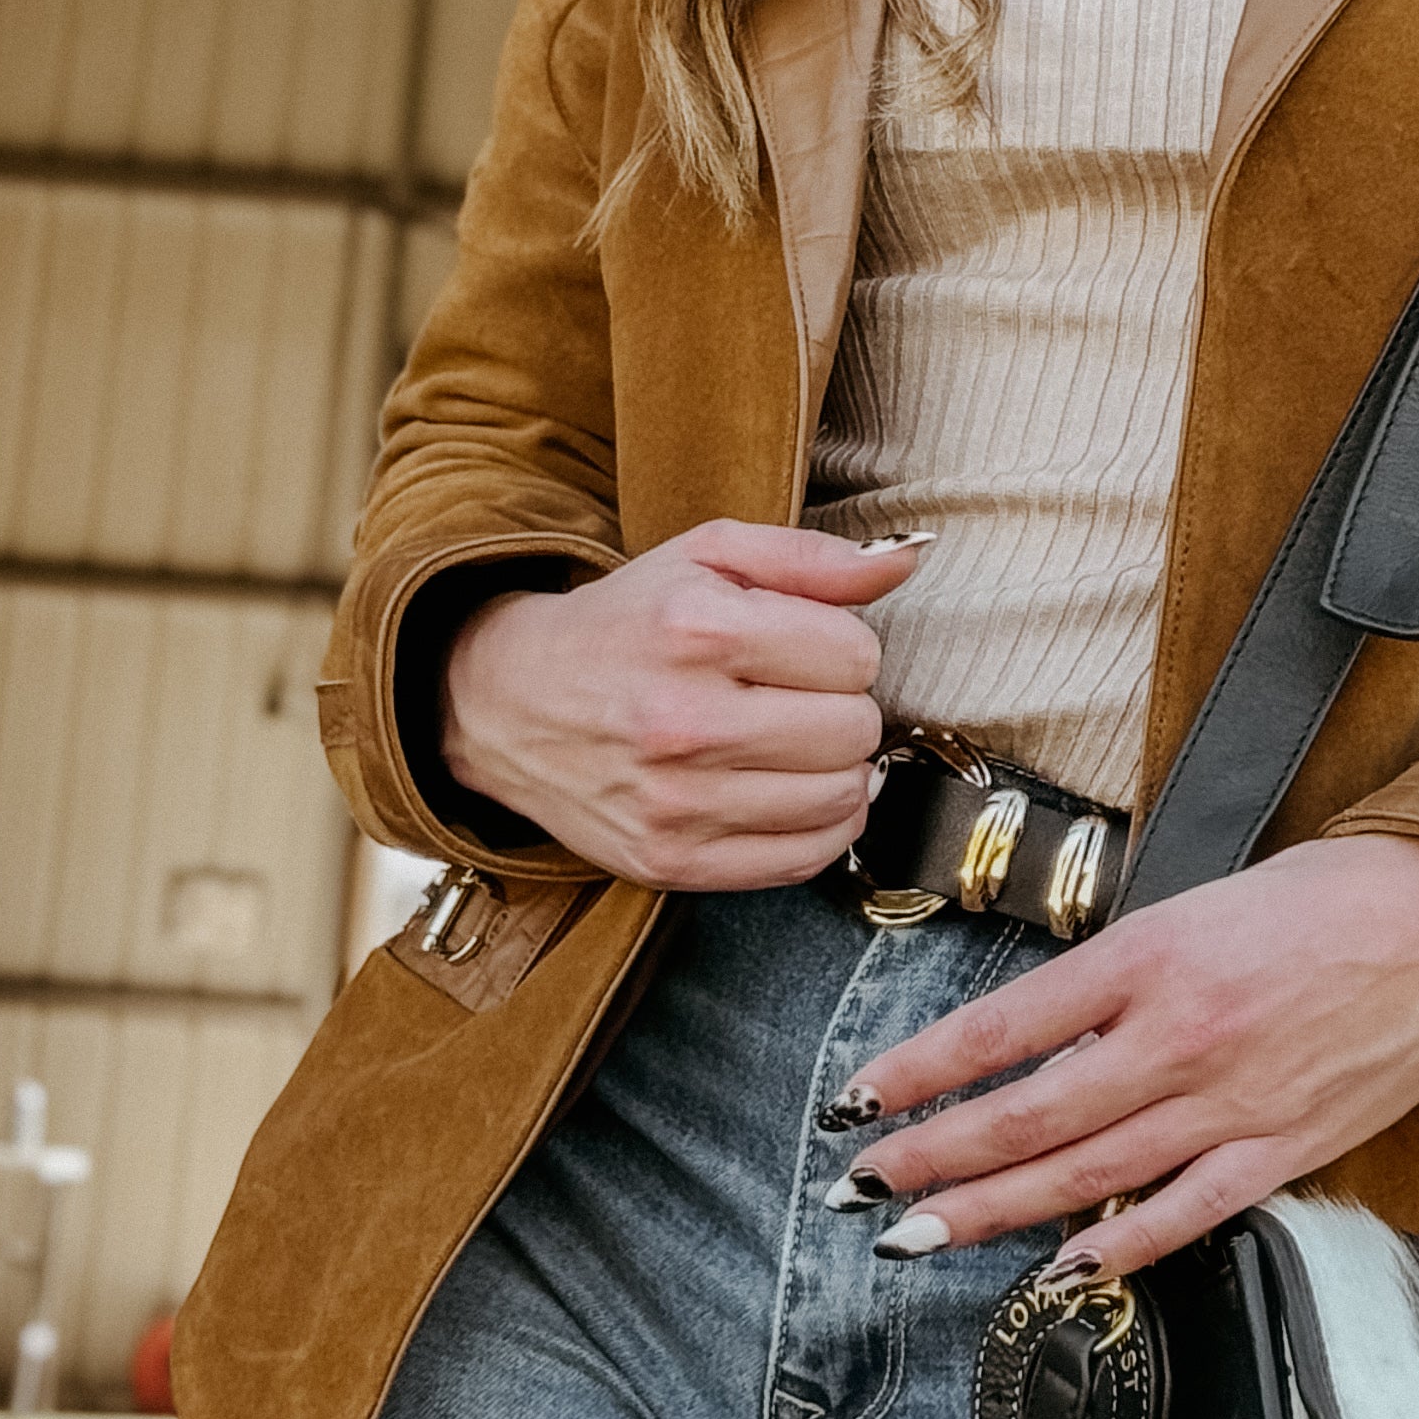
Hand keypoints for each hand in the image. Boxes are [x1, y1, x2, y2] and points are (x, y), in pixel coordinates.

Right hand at [440, 520, 923, 889]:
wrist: (508, 703)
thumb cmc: (625, 623)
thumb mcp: (706, 556)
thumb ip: (813, 557)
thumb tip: (910, 561)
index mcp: (696, 631)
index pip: (855, 655)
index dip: (842, 646)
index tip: (805, 648)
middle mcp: (683, 722)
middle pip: (855, 730)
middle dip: (843, 708)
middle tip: (800, 697)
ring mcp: (675, 804)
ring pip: (841, 799)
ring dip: (838, 770)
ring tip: (796, 744)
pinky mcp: (670, 863)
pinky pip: (804, 860)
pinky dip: (819, 827)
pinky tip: (791, 792)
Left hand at [827, 835, 1418, 1270]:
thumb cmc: (1328, 895)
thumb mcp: (1199, 906)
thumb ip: (1119, 979)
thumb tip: (1041, 1045)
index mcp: (1151, 956)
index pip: (1002, 1027)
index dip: (918, 1072)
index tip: (861, 1100)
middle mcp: (1179, 1035)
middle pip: (1025, 1114)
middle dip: (931, 1156)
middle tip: (863, 1185)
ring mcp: (1231, 1103)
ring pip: (1084, 1174)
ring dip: (989, 1209)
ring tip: (918, 1232)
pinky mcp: (1284, 1149)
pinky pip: (1181, 1213)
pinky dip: (1112, 1248)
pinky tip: (1056, 1271)